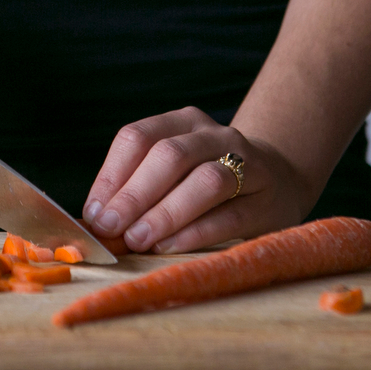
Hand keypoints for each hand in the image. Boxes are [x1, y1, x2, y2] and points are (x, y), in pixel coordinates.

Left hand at [82, 107, 316, 252]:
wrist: (276, 182)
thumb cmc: (204, 184)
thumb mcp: (171, 173)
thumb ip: (136, 189)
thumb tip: (95, 219)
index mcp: (182, 123)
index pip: (138, 137)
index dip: (111, 176)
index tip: (93, 213)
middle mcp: (215, 135)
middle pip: (170, 155)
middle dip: (135, 194)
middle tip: (111, 228)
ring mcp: (247, 164)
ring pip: (205, 181)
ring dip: (165, 212)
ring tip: (138, 239)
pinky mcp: (266, 200)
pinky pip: (229, 215)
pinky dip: (195, 232)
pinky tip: (169, 247)